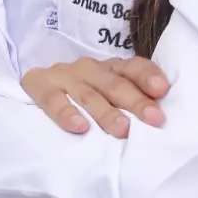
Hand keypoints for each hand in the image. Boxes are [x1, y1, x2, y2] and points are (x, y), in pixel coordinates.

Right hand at [21, 55, 169, 138]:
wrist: (35, 84)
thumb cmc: (79, 96)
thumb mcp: (104, 96)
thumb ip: (127, 104)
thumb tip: (159, 123)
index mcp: (109, 69)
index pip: (132, 67)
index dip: (147, 76)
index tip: (162, 90)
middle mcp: (89, 69)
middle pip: (115, 84)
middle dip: (136, 101)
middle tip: (154, 119)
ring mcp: (64, 76)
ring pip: (89, 95)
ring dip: (106, 112)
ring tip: (123, 129)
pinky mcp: (40, 85)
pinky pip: (53, 99)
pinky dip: (66, 112)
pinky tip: (78, 127)